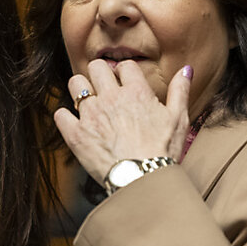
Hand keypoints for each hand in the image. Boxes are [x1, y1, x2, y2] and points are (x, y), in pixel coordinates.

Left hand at [54, 60, 192, 184]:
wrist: (143, 179)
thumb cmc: (163, 152)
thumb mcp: (179, 119)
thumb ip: (180, 91)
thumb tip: (186, 70)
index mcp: (136, 92)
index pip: (124, 66)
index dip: (124, 72)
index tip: (123, 82)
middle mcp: (111, 98)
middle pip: (96, 67)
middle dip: (99, 74)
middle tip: (102, 88)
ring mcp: (91, 114)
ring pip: (75, 84)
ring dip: (80, 90)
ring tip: (86, 101)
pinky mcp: (76, 133)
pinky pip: (60, 114)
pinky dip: (65, 117)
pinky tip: (73, 123)